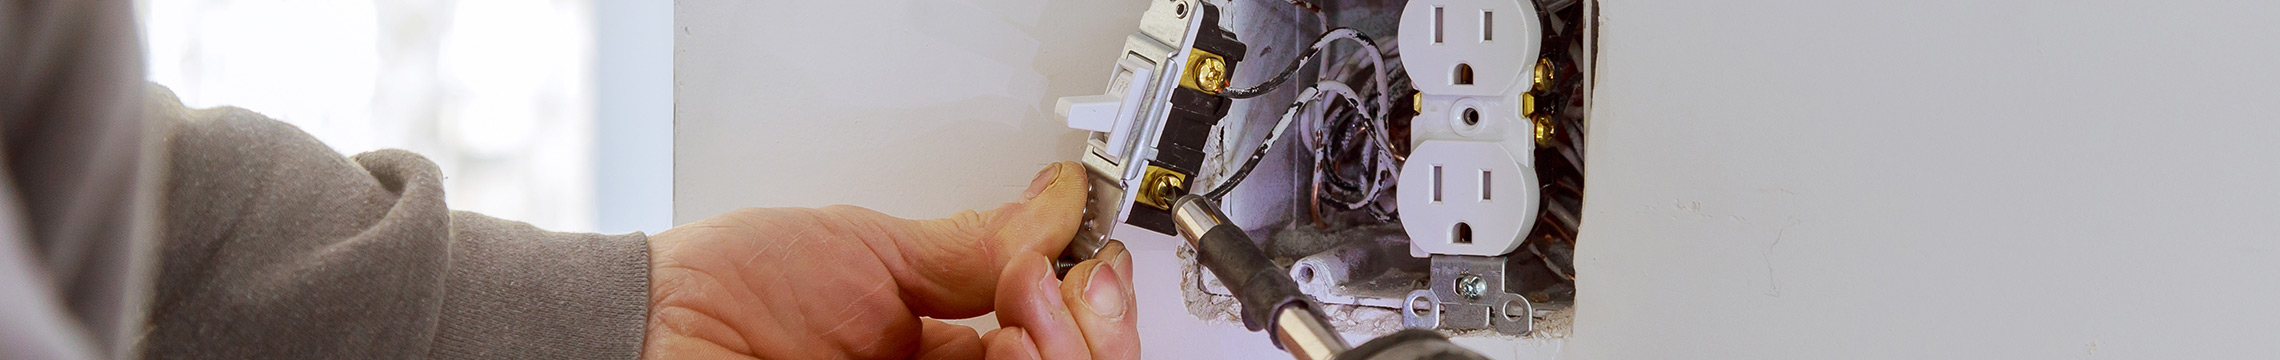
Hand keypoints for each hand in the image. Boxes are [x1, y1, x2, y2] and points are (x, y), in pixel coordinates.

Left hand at [642, 162, 1139, 358]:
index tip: (1078, 269)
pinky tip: (999, 354)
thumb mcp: (867, 249)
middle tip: (1041, 297)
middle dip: (1085, 338)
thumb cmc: (721, 297)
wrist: (644, 337)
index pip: (1051, 349)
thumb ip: (968, 246)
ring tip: (1015, 327)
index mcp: (935, 354)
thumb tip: (1051, 208)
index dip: (1086, 312)